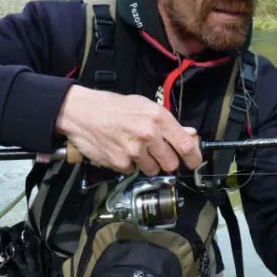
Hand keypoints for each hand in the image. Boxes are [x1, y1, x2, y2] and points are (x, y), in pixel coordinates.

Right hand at [55, 85, 201, 174]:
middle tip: (156, 152)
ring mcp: (134, 151)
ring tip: (135, 148)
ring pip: (154, 170)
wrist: (81, 112)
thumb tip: (189, 134)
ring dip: (148, 163)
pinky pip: (133, 170)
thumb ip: (168, 123)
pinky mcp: (121, 163)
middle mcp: (148, 135)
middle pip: (171, 163)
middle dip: (167, 161)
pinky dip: (129, 164)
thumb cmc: (113, 107)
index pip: (186, 145)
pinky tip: (121, 150)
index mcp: (158, 118)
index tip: (195, 162)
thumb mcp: (144, 106)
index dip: (194, 157)